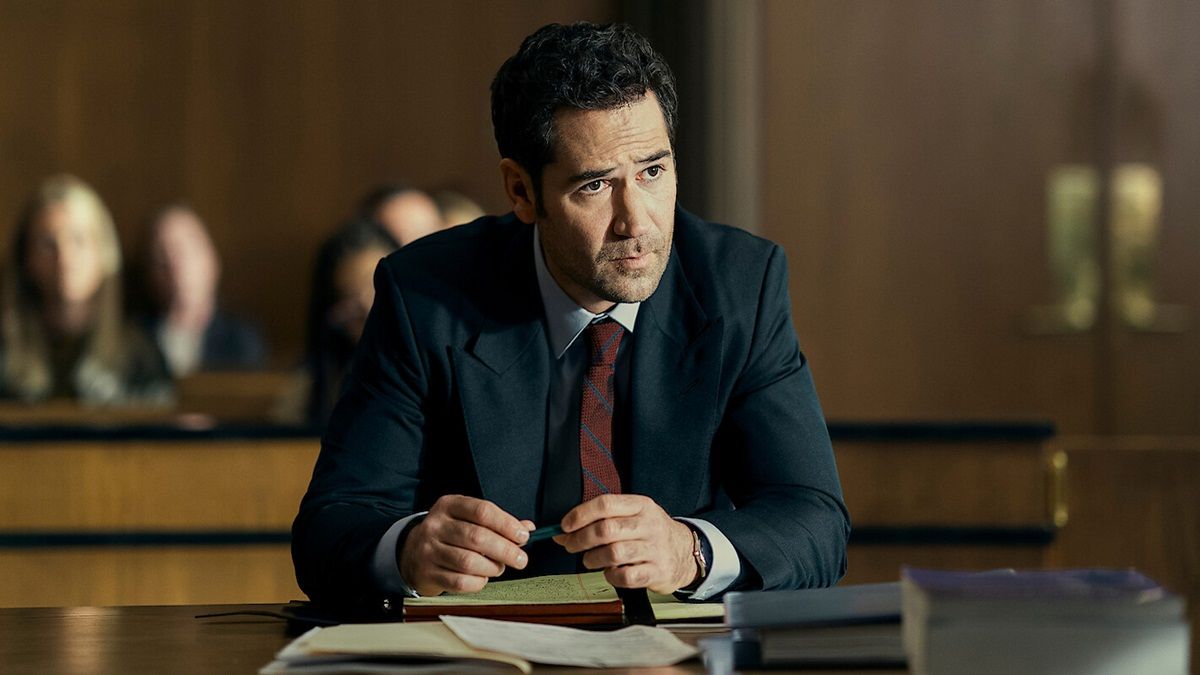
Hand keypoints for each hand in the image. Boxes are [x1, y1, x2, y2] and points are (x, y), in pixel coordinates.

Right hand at [399, 495, 534, 595]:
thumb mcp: (468, 519)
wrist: (412, 553)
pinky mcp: (427, 573)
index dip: (506, 524)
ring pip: (469, 562)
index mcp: (449, 505)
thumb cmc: (449, 534)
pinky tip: (482, 578)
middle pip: (477, 537)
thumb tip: (527, 528)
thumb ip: (497, 522)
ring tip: (499, 568)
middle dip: (505, 550)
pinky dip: (478, 582)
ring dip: (492, 568)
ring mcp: (429, 550)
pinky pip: (460, 582)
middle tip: (521, 559)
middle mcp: (436, 525)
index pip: (482, 511)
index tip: (524, 535)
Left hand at [554, 494, 698, 593]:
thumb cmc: (650, 533)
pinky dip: (611, 576)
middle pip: (606, 529)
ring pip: (614, 553)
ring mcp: (655, 549)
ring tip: (589, 560)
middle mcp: (649, 525)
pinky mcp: (657, 572)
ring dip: (592, 559)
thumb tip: (563, 532)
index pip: (605, 504)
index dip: (580, 515)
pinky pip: (626, 576)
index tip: (565, 526)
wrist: (685, 552)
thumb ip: (601, 520)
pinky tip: (609, 572)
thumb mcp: (634, 515)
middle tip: (570, 546)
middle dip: (580, 539)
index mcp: (641, 505)